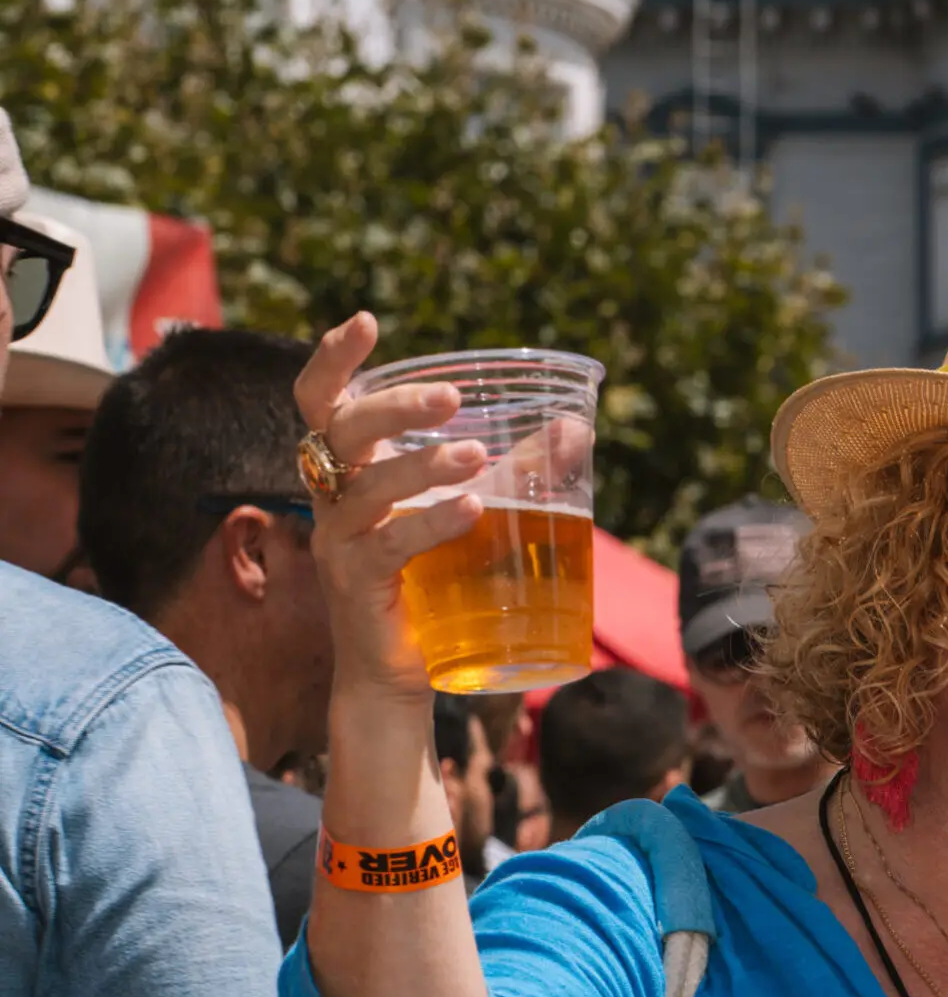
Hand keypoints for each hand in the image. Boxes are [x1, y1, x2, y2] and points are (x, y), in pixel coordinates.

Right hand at [293, 313, 485, 703]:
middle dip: (395, 407)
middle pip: (343, 431)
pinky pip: (387, 544)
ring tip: (477, 457)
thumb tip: (577, 429)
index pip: (321, 402)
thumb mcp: (475, 514)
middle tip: (450, 398)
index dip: (333, 359)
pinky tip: (470, 510)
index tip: (367, 321)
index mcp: (353, 471)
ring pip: (367, 486)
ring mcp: (340, 540)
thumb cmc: (434, 586)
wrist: (401, 676)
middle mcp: (334, 499)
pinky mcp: (357, 584)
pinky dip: (429, 523)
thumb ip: (520, 472)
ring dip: (422, 465)